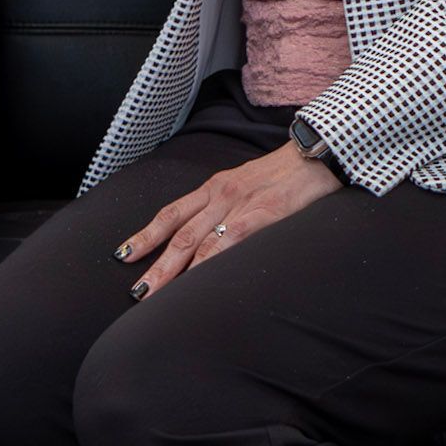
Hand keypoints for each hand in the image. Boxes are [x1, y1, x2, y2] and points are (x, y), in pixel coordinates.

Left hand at [115, 142, 344, 298]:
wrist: (320, 150)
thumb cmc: (290, 171)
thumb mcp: (251, 182)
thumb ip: (231, 204)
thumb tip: (216, 232)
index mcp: (217, 186)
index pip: (173, 212)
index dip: (148, 234)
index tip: (124, 254)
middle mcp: (221, 194)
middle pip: (178, 233)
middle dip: (154, 264)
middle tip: (135, 291)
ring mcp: (240, 204)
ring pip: (197, 241)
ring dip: (172, 270)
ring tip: (153, 295)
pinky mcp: (263, 213)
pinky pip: (229, 241)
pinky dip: (209, 263)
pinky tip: (196, 282)